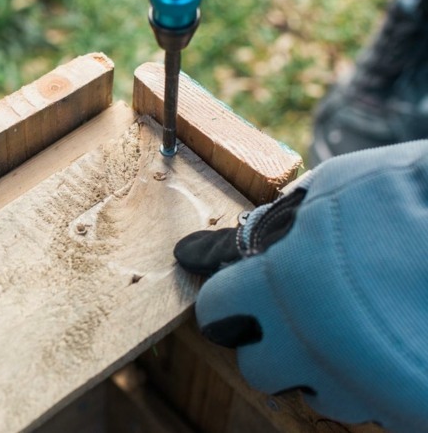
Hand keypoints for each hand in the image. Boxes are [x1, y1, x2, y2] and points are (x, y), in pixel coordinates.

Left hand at [175, 141, 427, 432]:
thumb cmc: (410, 198)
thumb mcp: (328, 193)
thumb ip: (261, 229)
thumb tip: (196, 253)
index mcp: (279, 287)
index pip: (216, 311)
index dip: (226, 298)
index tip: (239, 290)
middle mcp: (311, 345)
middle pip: (257, 366)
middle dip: (267, 341)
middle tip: (294, 311)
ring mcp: (362, 384)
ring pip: (314, 393)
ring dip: (319, 365)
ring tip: (351, 325)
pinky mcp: (406, 409)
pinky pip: (368, 404)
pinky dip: (368, 379)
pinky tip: (386, 342)